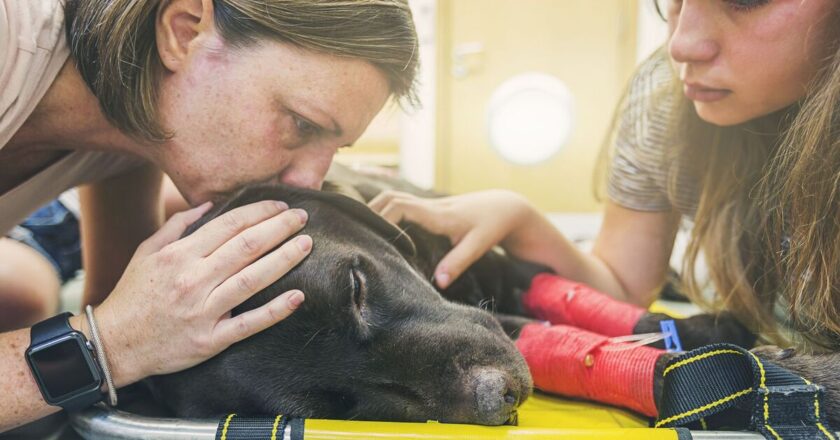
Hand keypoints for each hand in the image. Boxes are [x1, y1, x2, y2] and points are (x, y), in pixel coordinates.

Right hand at [92, 200, 310, 384]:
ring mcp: (203, 311)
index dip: (259, 213)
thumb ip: (178, 225)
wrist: (114, 345)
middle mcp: (193, 280)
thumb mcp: (147, 252)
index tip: (280, 206)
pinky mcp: (211, 340)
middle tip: (302, 217)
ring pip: (252, 280)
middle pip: (246, 247)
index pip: (229, 226)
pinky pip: (249, 324)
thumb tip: (210, 204)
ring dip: (284, 259)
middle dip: (279, 229)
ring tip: (306, 245)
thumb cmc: (133, 295)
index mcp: (179, 256)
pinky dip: (275, 310)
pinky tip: (297, 296)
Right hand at [368, 189, 533, 288]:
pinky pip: (401, 204)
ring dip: (376, 209)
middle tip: (354, 232)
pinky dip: (386, 211)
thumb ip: (458, 263)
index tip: (372, 238)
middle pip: (389, 197)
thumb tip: (438, 282)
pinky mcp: (429, 208)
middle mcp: (428, 205)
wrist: (505, 207)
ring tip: (360, 230)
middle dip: (370, 212)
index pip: (400, 207)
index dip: (381, 219)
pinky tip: (378, 227)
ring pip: (393, 197)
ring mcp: (427, 204)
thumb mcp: (478, 246)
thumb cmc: (491, 226)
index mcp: (437, 214)